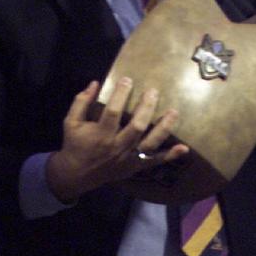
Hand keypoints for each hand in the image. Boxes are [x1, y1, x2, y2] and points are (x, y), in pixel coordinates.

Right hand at [45, 78, 188, 202]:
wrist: (77, 175)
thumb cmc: (75, 144)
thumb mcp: (70, 121)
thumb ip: (81, 102)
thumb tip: (94, 82)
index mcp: (100, 135)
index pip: (113, 112)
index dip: (121, 95)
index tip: (128, 79)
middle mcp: (117, 147)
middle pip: (137, 127)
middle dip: (147, 108)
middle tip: (153, 91)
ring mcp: (129, 159)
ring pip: (150, 143)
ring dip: (163, 128)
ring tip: (174, 111)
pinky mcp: (135, 167)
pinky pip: (155, 162)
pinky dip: (170, 156)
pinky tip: (184, 148)